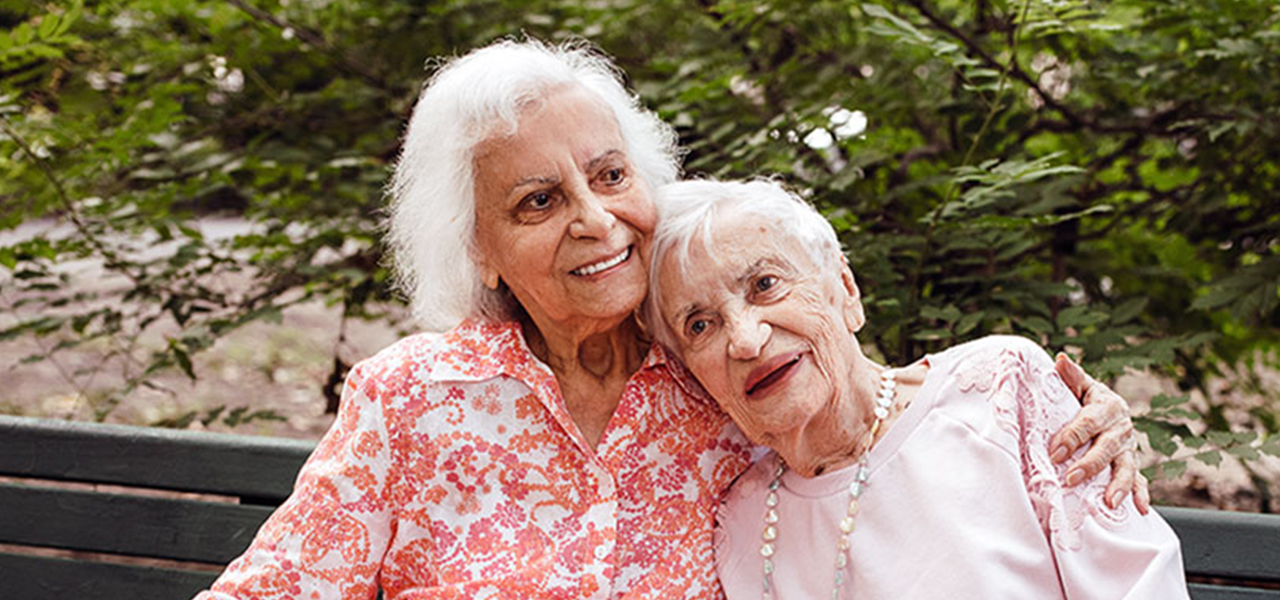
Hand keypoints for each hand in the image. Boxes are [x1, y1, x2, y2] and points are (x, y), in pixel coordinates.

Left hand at [1049, 353, 1150, 514]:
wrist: (1104, 410)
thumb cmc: (1085, 399)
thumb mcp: (1078, 385)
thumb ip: (1070, 376)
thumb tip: (1061, 359)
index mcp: (1108, 406)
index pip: (1089, 422)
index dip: (1072, 437)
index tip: (1054, 452)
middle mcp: (1122, 428)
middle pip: (1107, 447)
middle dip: (1089, 464)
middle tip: (1071, 478)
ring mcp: (1128, 448)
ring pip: (1126, 467)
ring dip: (1119, 485)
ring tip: (1110, 502)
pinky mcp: (1131, 463)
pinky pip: (1138, 480)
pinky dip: (1141, 494)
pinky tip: (1141, 509)